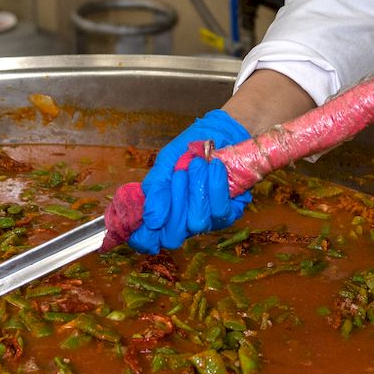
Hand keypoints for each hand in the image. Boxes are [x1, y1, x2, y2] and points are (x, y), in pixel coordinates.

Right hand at [129, 109, 251, 253]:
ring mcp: (207, 221)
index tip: (146, 220)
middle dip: (175, 204)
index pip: (147, 240)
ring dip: (196, 191)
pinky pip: (221, 211)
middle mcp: (183, 222)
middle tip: (179, 174)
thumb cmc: (188, 150)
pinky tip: (214, 167)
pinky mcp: (230, 213)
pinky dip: (216, 187)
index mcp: (162, 212)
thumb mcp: (165, 164)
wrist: (219, 133)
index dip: (143, 238)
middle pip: (173, 236)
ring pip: (197, 222)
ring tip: (197, 164)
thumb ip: (156, 190)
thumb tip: (151, 220)